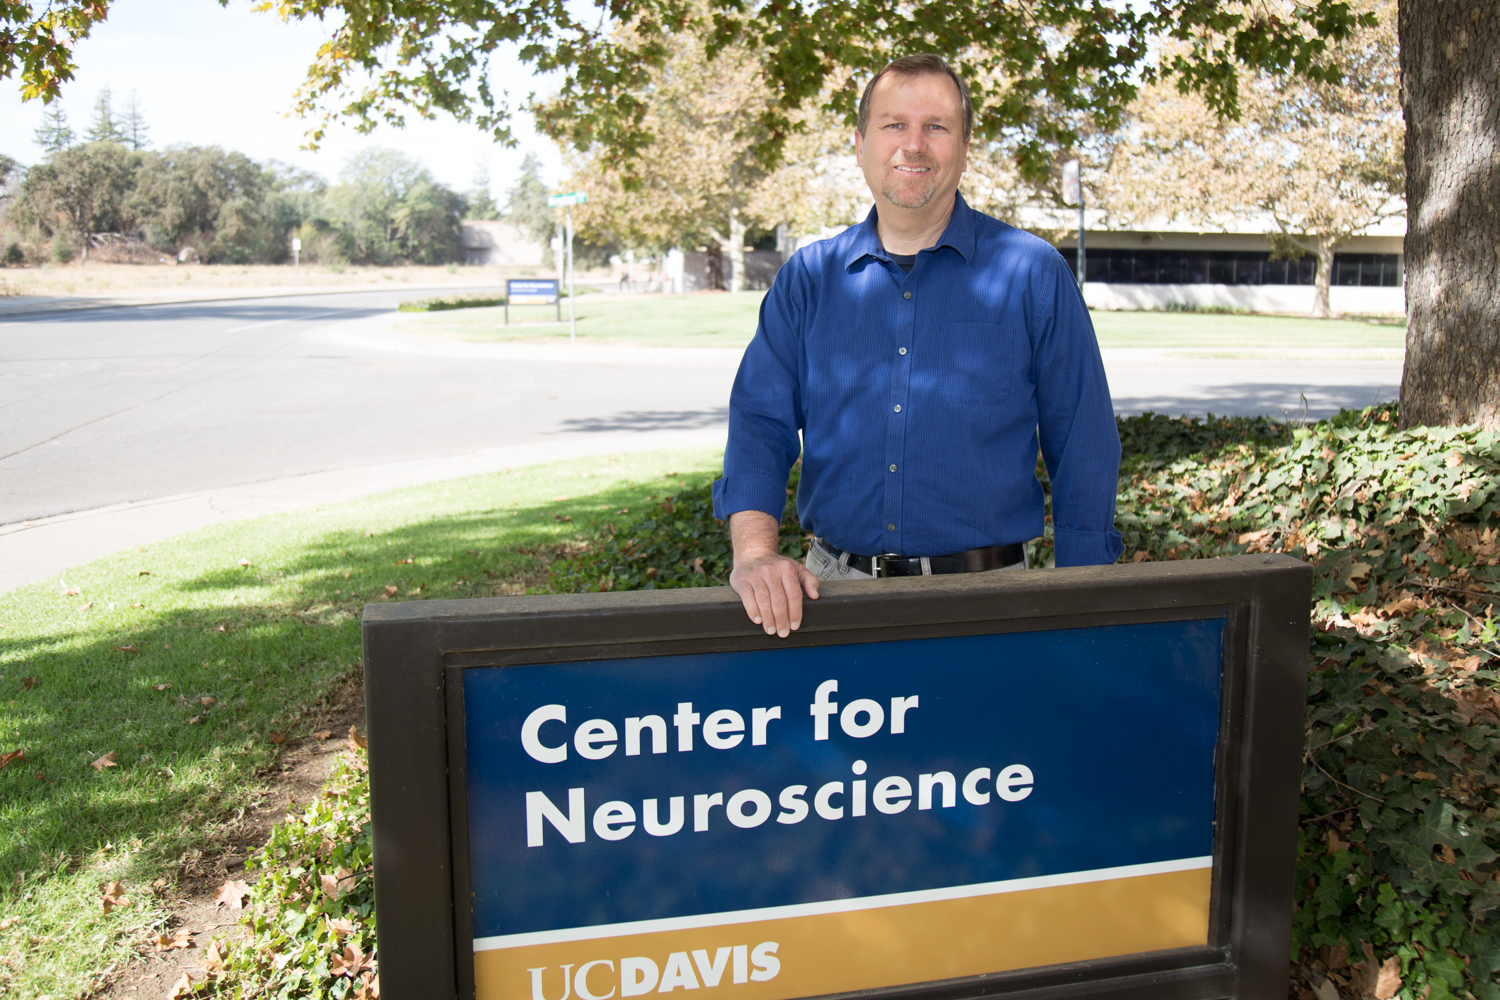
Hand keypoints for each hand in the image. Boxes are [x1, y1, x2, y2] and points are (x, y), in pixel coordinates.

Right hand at [726, 510, 818, 637]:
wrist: (753, 554)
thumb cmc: (777, 566)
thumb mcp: (796, 569)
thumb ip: (810, 581)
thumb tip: (815, 596)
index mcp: (786, 568)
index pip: (794, 594)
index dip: (795, 612)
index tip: (795, 626)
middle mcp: (771, 570)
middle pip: (779, 600)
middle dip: (782, 619)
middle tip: (783, 633)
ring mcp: (755, 574)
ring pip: (764, 600)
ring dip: (768, 618)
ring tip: (771, 630)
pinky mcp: (742, 580)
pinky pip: (748, 598)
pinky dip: (753, 611)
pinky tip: (758, 621)